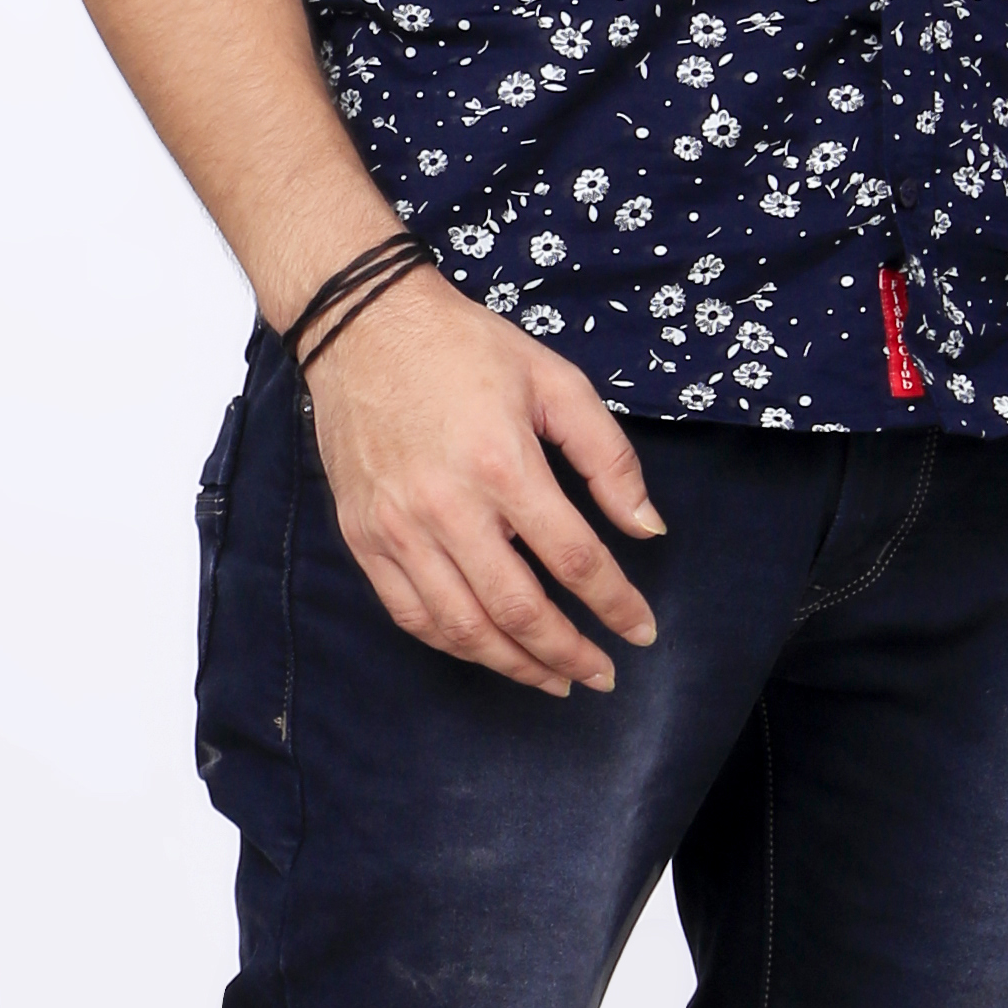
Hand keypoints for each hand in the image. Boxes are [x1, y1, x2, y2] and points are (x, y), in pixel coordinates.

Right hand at [303, 268, 665, 695]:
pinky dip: (454, 643)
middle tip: (602, 675)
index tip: (641, 630)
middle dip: (569, 654)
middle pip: (519, 610)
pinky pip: (410, 613)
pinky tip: (486, 649)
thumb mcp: (554, 382)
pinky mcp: (363, 537)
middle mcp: (446, 507)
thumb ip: (608, 458)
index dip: (615, 604)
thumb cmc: (463, 349)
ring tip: (553, 680)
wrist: (361, 327)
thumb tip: (646, 527)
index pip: (574, 559)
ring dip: (515, 664)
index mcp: (503, 464)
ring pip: (462, 627)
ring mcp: (398, 528)